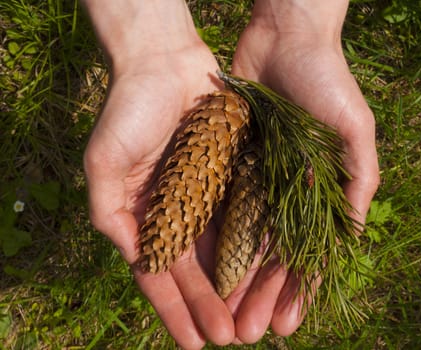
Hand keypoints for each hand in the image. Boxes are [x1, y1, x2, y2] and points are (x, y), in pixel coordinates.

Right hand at [82, 1, 234, 348]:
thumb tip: (135, 259)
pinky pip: (248, 215)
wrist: (167, 62)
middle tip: (230, 340)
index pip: (161, 273)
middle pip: (197, 270)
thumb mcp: (105, 162)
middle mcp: (179, 211)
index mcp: (146, 215)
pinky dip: (256, 244)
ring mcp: (209, 195)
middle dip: (211, 306)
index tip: (194, 343)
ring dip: (237, 286)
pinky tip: (269, 271)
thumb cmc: (130, 109)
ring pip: (226, 251)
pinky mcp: (235, 176)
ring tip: (252, 318)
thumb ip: (109, 213)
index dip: (176, 309)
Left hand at [227, 0, 379, 342]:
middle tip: (246, 333)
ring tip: (222, 314)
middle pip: (270, 255)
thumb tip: (354, 237)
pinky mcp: (228, 162)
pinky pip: (218, 206)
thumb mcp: (355, 130)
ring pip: (242, 240)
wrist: (285, 37)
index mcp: (318, 192)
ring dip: (234, 278)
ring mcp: (255, 179)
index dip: (298, 290)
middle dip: (260, 295)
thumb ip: (357, 181)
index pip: (308, 252)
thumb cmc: (328, 81)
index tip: (286, 324)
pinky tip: (203, 269)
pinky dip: (213, 239)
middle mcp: (286, 192)